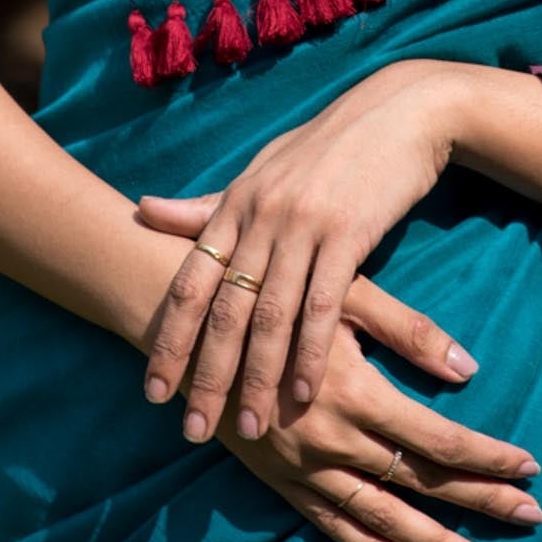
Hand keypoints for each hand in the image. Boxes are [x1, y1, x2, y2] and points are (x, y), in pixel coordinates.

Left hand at [133, 59, 470, 442]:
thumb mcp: (262, 169)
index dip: (170, 338)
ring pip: (271, 315)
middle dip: (208, 375)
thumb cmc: (327, 146)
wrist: (397, 111)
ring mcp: (303, 224)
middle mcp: (261, 215)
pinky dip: (311, 352)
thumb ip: (207, 204)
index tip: (154, 390)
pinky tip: (303, 392)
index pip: (190, 281)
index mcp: (236, 203)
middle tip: (194, 430)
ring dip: (258, 378)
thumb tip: (143, 210)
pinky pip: (323, 305)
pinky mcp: (348, 233)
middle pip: (225, 309)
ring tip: (252, 428)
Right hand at [192, 273, 541, 541]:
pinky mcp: (281, 481)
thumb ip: (407, 330)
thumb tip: (468, 366)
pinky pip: (333, 527)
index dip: (487, 456)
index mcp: (354, 393)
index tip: (531, 467)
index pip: (438, 439)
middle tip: (534, 516)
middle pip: (422, 484)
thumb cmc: (277, 292)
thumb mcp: (343, 295)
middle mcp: (332, 441)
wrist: (190, 321)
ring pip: (383, 518)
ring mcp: (305, 468)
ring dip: (437, 541)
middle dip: (481, 502)